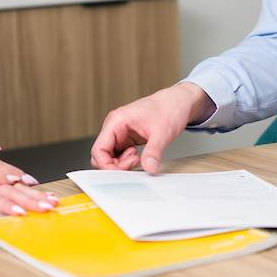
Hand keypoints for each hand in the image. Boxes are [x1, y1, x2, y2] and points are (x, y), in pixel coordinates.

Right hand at [90, 82, 214, 173]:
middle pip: (101, 155)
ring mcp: (120, 133)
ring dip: (122, 164)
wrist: (178, 102)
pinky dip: (127, 161)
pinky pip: (120, 155)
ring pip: (110, 157)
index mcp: (116, 121)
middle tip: (135, 163)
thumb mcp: (163, 132)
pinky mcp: (127, 139)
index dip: (106, 165)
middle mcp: (114, 127)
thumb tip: (149, 168)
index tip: (122, 173)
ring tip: (140, 158)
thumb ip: (154, 151)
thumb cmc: (169, 109)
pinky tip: (140, 157)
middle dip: (115, 166)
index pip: (98, 149)